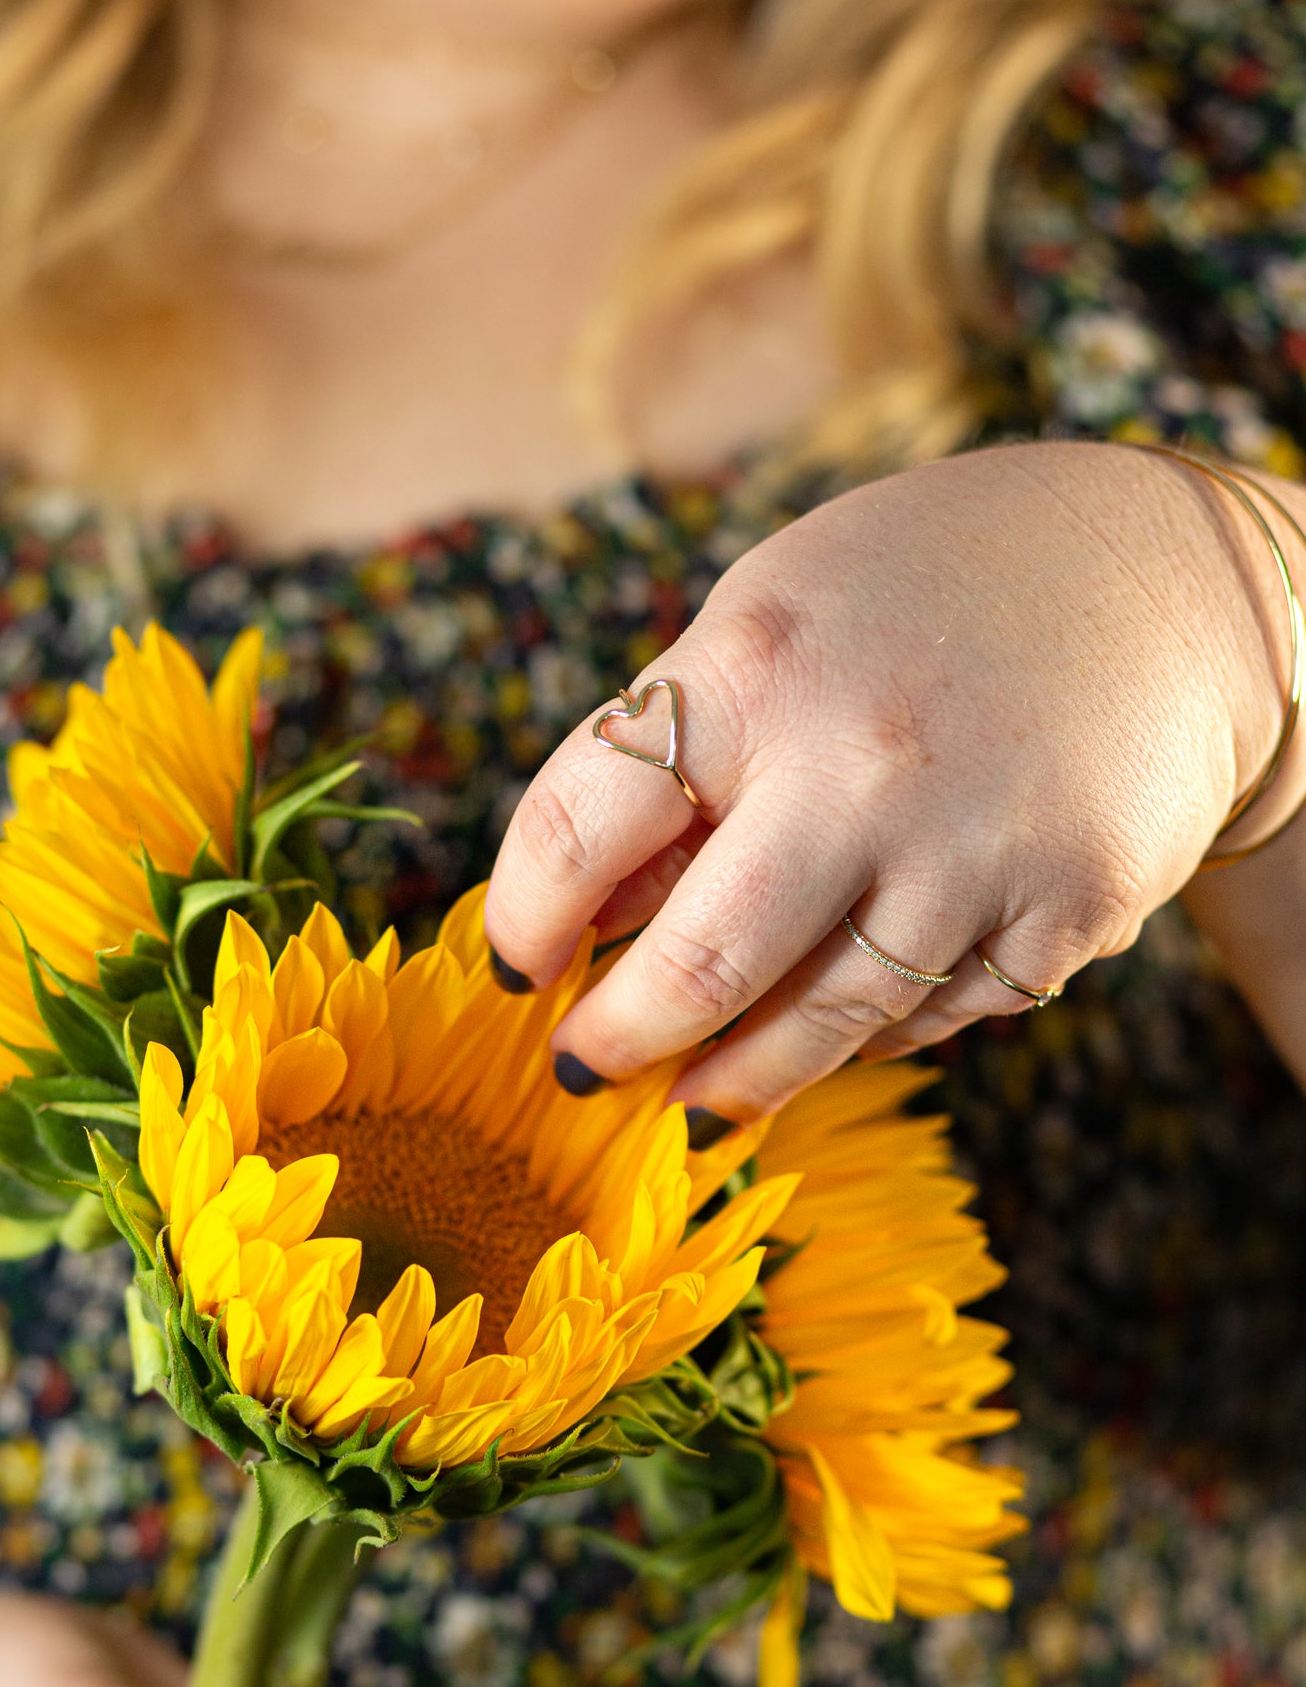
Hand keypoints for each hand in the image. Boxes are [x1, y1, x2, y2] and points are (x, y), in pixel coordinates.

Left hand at [484, 440, 1305, 1126]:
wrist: (1169, 586)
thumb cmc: (924, 595)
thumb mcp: (774, 617)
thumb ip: (673, 756)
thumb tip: (582, 916)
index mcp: (759, 664)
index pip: (580, 825)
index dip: (522, 918)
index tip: (517, 967)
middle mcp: (863, 761)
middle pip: (697, 969)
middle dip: (617, 1040)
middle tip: (581, 1068)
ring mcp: (976, 847)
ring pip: (820, 1026)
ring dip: (734, 1080)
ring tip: (692, 1100)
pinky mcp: (1067, 913)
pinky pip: (930, 1020)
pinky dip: (867, 1036)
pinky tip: (836, 1031)